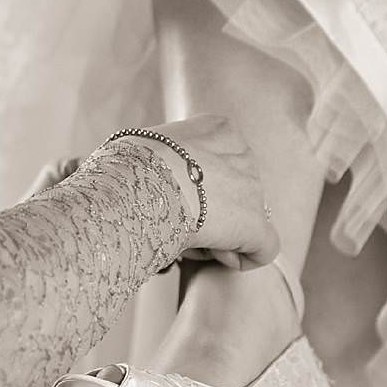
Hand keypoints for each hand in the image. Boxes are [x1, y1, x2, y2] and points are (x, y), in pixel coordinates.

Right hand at [137, 114, 276, 270]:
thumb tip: (149, 166)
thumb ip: (162, 153)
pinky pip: (263, 248)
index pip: (220, 160)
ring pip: (242, 219)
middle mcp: (243, 154)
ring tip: (181, 233)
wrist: (132, 187)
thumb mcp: (142, 144)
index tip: (170, 194)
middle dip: (208, 209)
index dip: (196, 184)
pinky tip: (210, 253)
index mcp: (218, 129)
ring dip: (214, 233)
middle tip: (173, 217)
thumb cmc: (123, 167)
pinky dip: (238, 257)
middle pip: (233, 190)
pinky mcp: (255, 225)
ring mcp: (252, 189)